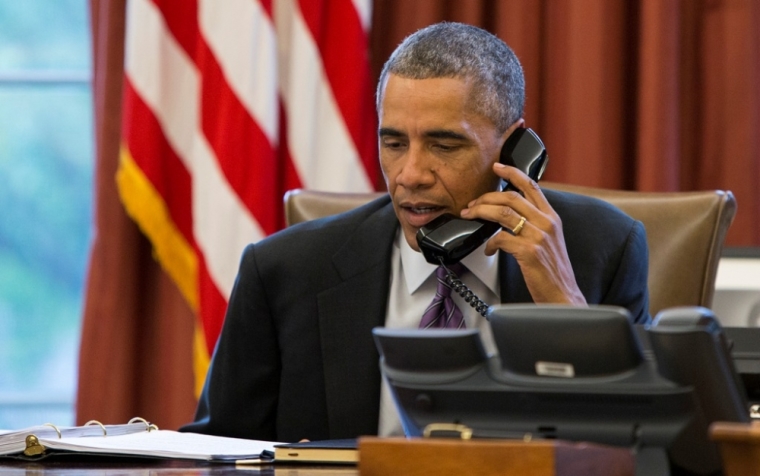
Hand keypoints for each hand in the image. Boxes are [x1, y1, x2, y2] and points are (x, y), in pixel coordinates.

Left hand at [460, 163, 586, 304]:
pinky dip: (489, 243)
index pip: (531, 186)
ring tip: (471, 216)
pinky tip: (488, 249)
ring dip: (481, 212)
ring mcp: (539, 236)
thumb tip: (508, 216)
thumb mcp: (549, 240)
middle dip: (486, 197)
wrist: (563, 296)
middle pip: (511, 197)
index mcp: (552, 217)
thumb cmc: (553, 272)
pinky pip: (500, 239)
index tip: (497, 167)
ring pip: (503, 213)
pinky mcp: (529, 251)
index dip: (513, 173)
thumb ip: (534, 224)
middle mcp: (547, 223)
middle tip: (472, 204)